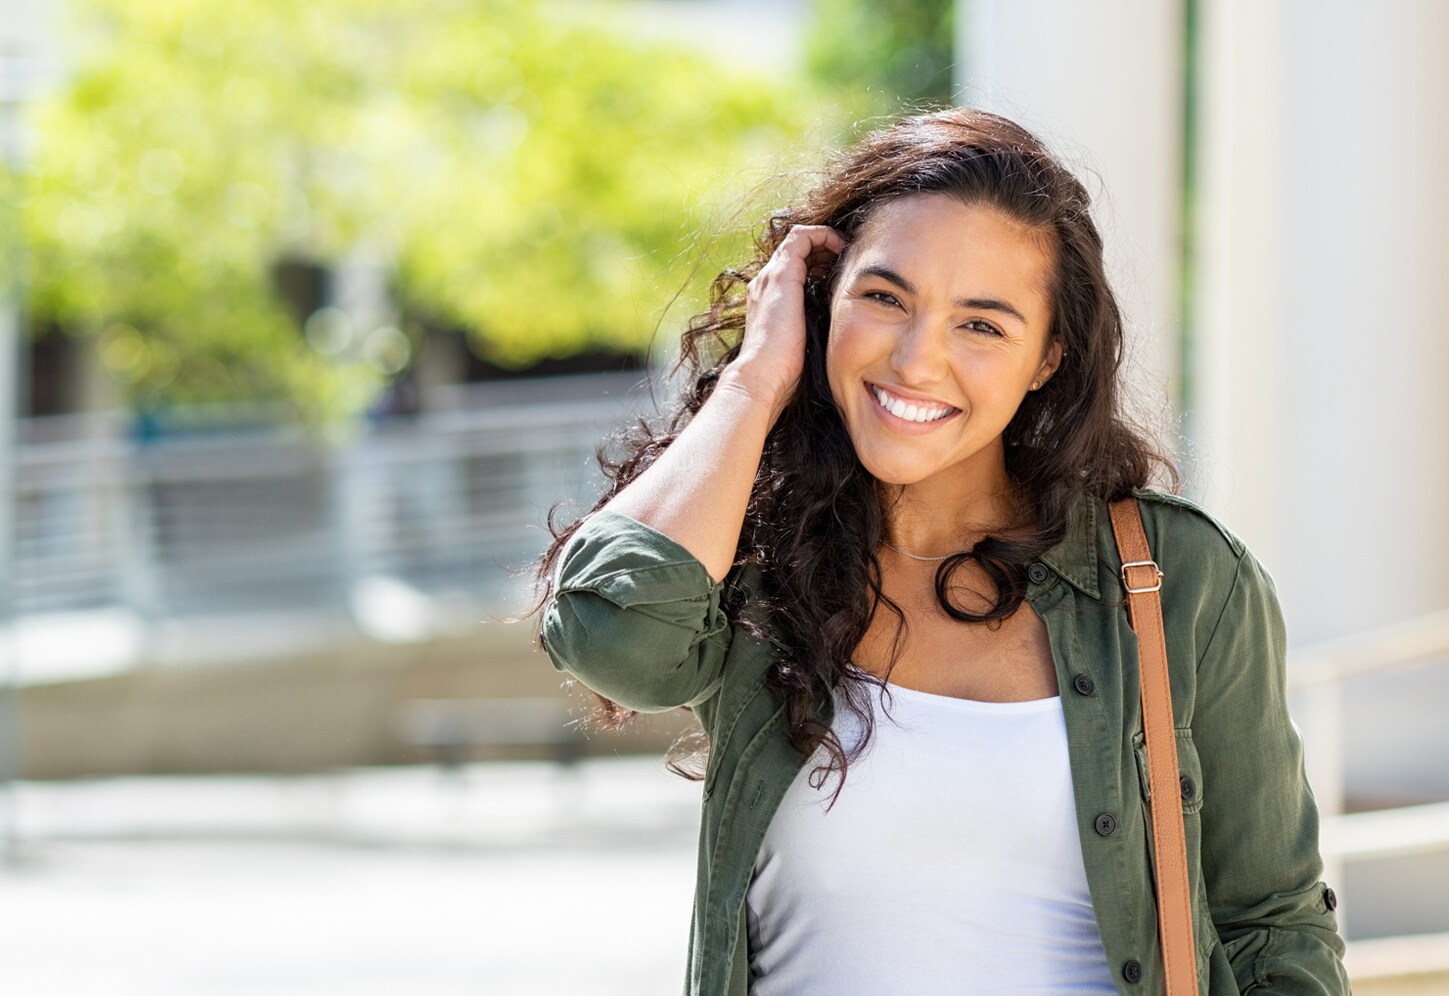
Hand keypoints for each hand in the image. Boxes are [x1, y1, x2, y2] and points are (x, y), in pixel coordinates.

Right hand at [725, 225, 846, 414]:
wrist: (762, 376)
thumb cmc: (784, 372)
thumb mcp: (802, 344)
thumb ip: (814, 331)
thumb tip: (839, 335)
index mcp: (769, 301)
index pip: (793, 269)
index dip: (818, 264)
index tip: (841, 274)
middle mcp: (766, 283)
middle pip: (795, 252)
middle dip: (823, 250)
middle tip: (847, 259)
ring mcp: (771, 276)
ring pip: (799, 240)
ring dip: (825, 240)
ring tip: (846, 250)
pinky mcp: (781, 274)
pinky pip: (802, 237)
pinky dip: (823, 235)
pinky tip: (843, 248)